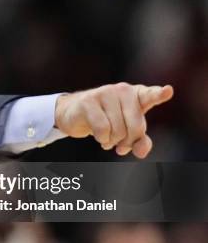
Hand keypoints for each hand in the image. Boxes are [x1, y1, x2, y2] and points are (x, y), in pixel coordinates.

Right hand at [54, 83, 173, 158]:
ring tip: (107, 140)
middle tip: (121, 146)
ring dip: (112, 142)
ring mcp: (104, 93)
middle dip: (128, 141)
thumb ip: (139, 141)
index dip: (159, 94)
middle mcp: (122, 90)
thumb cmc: (106, 120)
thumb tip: (141, 152)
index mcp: (136, 95)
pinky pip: (102, 129)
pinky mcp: (88, 101)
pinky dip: (102, 139)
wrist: (74, 113)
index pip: (151, 95)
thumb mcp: (126, 130)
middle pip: (135, 126)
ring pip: (118, 130)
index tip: (168, 91)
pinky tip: (100, 137)